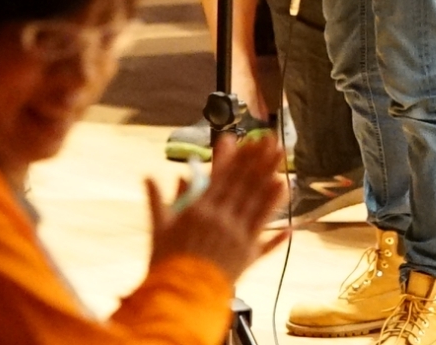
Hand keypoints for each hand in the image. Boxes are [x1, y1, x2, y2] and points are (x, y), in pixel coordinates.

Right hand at [145, 132, 287, 281]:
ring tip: (284, 163)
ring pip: (259, 203)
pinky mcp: (248, 254)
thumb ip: (157, 200)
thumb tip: (147, 177)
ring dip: (272, 181)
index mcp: (200, 210)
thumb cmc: (166, 263)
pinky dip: (277, 219)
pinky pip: (266, 234)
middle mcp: (222, 218)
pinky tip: (288, 211)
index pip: (222, 177)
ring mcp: (237, 236)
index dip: (235, 156)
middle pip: (245, 184)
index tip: (245, 139)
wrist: (177, 296)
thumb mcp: (159, 230)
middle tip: (273, 141)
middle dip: (260, 161)